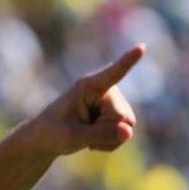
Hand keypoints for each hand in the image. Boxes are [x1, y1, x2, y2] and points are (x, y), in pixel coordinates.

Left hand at [30, 44, 145, 155]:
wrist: (48, 138)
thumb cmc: (54, 132)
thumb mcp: (71, 136)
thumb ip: (99, 134)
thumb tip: (129, 132)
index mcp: (88, 86)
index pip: (112, 73)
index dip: (128, 61)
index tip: (140, 48)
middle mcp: (106, 90)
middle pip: (120, 116)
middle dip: (105, 130)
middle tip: (81, 130)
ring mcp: (115, 101)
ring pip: (127, 126)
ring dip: (108, 138)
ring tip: (86, 134)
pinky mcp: (120, 113)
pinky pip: (126, 133)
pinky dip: (111, 142)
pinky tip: (94, 139)